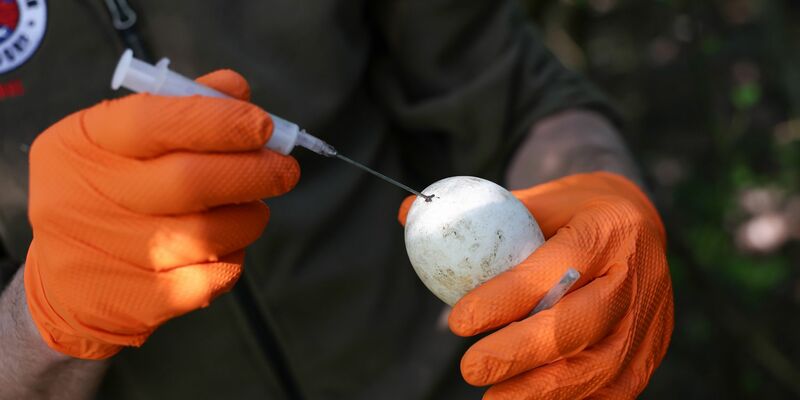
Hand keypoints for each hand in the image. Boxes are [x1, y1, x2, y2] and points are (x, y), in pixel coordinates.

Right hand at [24, 70, 298, 359]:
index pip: (156, 122)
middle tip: (286, 170)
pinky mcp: (140, 302)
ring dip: (249, 216)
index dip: (220, 121)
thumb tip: (240, 93)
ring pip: (210, 233)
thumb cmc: (108, 193)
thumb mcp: (119, 140)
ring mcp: (112, 255)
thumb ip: (181, 107)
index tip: (265, 125)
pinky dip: (233, 258)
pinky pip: (213, 278)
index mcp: (83, 145)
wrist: (65, 285)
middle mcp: (89, 200)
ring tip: (252, 207)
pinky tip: (226, 246)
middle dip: (255, 172)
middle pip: (191, 182)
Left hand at [400, 172, 672, 398]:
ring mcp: (647, 321)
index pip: (552, 271)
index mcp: (603, 232)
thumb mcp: (535, 198)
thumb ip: (478, 213)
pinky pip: (614, 388)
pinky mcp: (650, 351)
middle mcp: (633, 278)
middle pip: (576, 326)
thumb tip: (405, 212)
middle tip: (471, 369)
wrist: (643, 224)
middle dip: (519, 354)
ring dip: (543, 391)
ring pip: (598, 368)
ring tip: (495, 399)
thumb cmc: (574, 212)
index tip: (459, 321)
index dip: (504, 300)